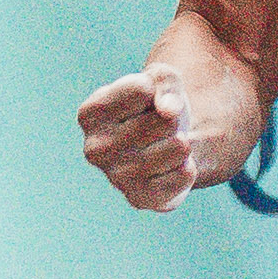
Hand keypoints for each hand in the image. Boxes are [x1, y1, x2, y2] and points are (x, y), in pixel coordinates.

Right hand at [79, 67, 199, 210]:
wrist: (164, 143)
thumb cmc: (154, 105)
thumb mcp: (160, 78)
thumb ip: (166, 83)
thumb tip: (168, 112)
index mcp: (89, 114)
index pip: (142, 89)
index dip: (155, 89)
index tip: (145, 101)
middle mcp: (94, 149)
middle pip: (165, 120)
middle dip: (171, 119)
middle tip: (158, 128)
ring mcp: (116, 178)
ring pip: (179, 146)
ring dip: (181, 143)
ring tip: (163, 146)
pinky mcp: (142, 200)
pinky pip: (185, 174)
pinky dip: (187, 167)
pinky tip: (169, 167)